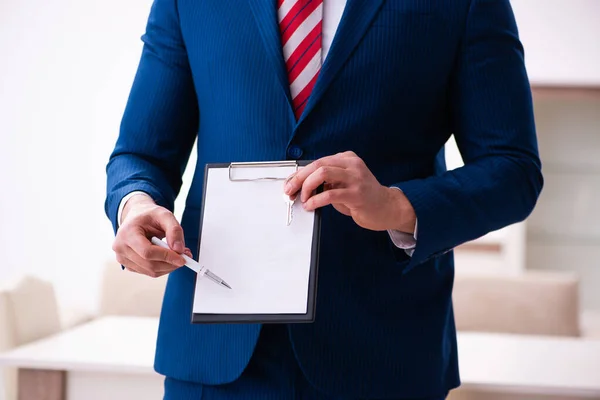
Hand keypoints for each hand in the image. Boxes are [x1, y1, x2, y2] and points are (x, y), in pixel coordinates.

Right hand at [112, 194, 192, 277]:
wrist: (136, 217)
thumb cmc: (149, 215)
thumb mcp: (164, 215)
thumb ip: (174, 230)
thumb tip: (179, 250)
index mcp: (127, 233)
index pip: (147, 252)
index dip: (166, 257)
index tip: (183, 259)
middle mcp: (120, 248)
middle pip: (149, 264)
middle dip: (170, 263)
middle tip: (186, 257)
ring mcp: (122, 258)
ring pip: (150, 271)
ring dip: (169, 267)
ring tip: (179, 255)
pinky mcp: (128, 265)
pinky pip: (149, 272)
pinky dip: (162, 268)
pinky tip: (168, 258)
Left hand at [284, 151, 415, 232]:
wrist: (387, 207)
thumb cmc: (362, 197)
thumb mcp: (343, 183)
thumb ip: (326, 181)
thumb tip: (300, 186)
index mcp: (346, 158)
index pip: (317, 162)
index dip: (299, 173)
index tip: (289, 184)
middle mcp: (351, 164)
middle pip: (317, 165)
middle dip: (299, 178)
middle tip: (290, 191)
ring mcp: (355, 177)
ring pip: (322, 173)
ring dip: (307, 187)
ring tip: (304, 199)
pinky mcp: (357, 193)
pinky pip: (330, 193)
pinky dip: (316, 200)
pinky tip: (311, 206)